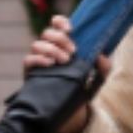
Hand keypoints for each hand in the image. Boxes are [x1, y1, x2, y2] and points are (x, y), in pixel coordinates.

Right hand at [23, 17, 109, 132]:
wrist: (70, 110)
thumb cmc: (82, 87)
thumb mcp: (97, 78)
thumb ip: (104, 67)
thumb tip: (102, 57)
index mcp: (62, 44)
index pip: (56, 24)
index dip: (61, 22)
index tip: (71, 30)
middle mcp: (48, 48)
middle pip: (47, 32)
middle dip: (60, 39)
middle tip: (73, 52)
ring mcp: (38, 59)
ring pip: (37, 44)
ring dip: (52, 50)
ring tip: (64, 61)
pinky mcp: (31, 72)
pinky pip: (28, 59)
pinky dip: (39, 59)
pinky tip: (50, 64)